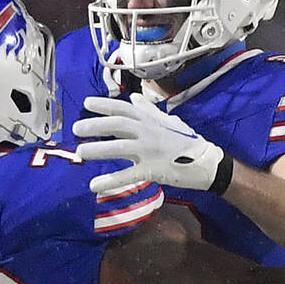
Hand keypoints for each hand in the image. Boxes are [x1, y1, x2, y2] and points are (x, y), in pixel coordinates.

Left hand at [72, 93, 231, 193]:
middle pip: (118, 125)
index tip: (86, 103)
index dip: (105, 105)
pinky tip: (94, 186)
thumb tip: (135, 98)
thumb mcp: (170, 122)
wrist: (208, 163)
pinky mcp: (153, 170)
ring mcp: (150, 151)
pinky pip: (129, 175)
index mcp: (151, 121)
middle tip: (76, 128)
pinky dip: (111, 180)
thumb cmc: (188, 142)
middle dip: (95, 125)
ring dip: (99, 150)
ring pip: (120, 148)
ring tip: (80, 152)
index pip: (124, 108)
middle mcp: (148, 132)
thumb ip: (149, 111)